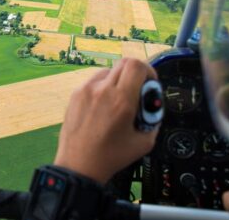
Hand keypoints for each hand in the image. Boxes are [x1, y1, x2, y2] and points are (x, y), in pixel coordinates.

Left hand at [54, 58, 158, 183]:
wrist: (79, 164)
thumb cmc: (111, 156)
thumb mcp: (144, 141)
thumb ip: (153, 117)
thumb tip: (153, 103)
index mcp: (122, 100)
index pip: (137, 65)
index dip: (149, 70)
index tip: (150, 83)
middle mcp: (102, 90)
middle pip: (124, 63)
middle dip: (136, 74)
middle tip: (138, 91)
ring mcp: (86, 90)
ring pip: (108, 71)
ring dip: (118, 80)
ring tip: (119, 101)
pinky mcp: (75, 94)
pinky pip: (94, 81)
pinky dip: (103, 87)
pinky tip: (103, 106)